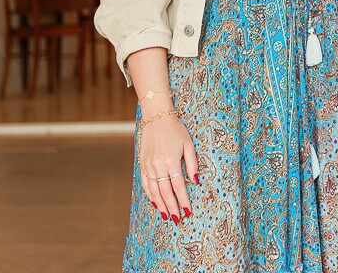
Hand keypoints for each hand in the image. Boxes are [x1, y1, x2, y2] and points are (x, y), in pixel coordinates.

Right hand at [138, 110, 198, 224]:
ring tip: (166, 215)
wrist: (157, 118)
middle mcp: (158, 166)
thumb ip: (192, 164)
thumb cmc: (176, 130)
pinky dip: (150, 195)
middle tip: (177, 219)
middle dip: (172, 207)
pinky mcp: (142, 164)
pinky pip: (146, 183)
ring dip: (160, 204)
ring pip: (154, 190)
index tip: (187, 211)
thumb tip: (196, 181)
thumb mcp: (189, 144)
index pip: (178, 186)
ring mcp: (148, 166)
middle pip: (165, 192)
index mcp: (171, 161)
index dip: (183, 200)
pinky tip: (155, 202)